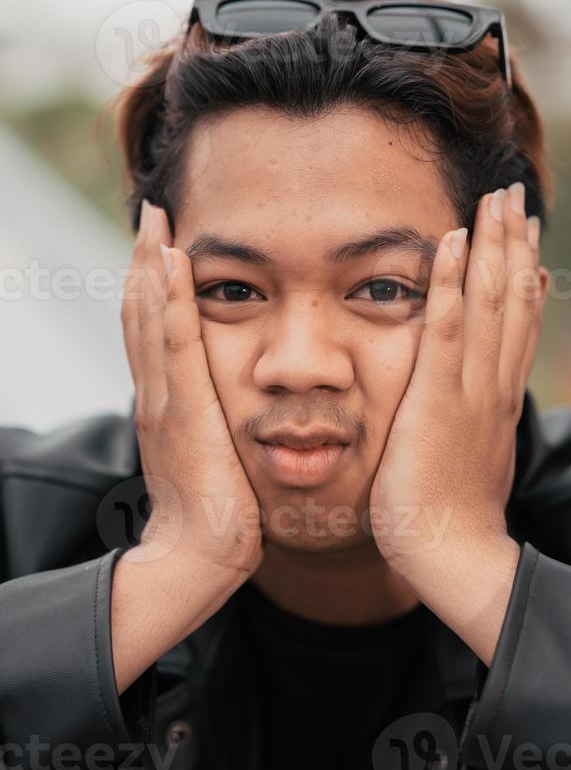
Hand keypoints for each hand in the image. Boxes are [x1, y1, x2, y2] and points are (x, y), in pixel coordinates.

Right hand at [120, 199, 262, 583]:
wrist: (201, 556)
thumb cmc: (219, 512)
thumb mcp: (212, 456)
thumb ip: (213, 425)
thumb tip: (230, 408)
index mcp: (164, 402)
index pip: (152, 330)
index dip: (153, 284)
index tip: (163, 243)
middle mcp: (156, 393)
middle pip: (141, 313)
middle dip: (146, 261)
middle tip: (152, 213)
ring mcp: (164, 399)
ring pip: (150, 317)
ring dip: (152, 265)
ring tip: (156, 221)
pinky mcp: (184, 410)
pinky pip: (176, 342)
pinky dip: (171, 299)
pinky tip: (174, 262)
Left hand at [369, 182, 542, 580]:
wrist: (452, 553)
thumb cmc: (452, 512)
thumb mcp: (474, 454)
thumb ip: (477, 417)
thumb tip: (481, 397)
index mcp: (500, 395)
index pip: (520, 321)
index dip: (525, 271)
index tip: (525, 233)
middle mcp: (495, 382)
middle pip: (514, 298)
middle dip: (514, 242)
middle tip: (515, 194)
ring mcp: (471, 387)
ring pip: (491, 301)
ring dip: (493, 245)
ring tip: (496, 200)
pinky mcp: (438, 397)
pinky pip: (447, 327)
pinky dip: (451, 281)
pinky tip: (451, 240)